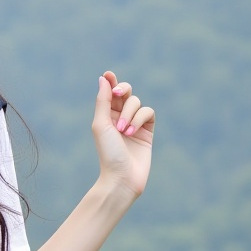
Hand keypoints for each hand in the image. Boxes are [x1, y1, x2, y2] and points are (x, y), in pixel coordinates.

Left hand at [91, 70, 154, 197]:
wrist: (122, 176)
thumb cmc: (108, 152)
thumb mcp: (101, 124)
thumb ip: (103, 101)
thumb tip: (104, 78)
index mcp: (105, 116)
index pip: (110, 92)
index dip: (111, 81)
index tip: (109, 75)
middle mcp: (120, 118)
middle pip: (126, 92)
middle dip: (123, 91)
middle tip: (118, 95)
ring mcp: (135, 124)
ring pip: (137, 102)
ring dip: (130, 113)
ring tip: (123, 131)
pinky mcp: (147, 131)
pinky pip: (148, 112)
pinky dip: (140, 119)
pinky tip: (133, 132)